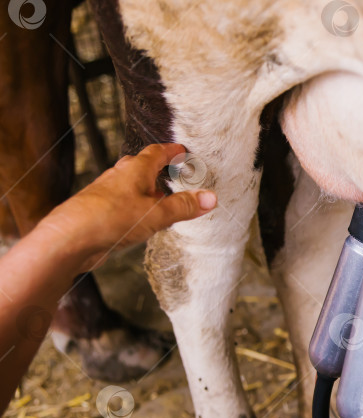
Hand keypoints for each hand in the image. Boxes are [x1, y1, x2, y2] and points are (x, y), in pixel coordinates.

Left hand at [39, 144, 215, 270]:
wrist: (69, 239)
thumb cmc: (109, 219)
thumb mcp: (156, 214)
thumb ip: (183, 207)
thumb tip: (210, 198)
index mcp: (135, 170)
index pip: (157, 152)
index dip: (172, 151)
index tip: (183, 152)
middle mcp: (120, 177)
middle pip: (143, 167)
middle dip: (160, 170)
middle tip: (177, 175)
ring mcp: (108, 193)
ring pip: (133, 186)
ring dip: (149, 191)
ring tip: (164, 202)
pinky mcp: (100, 211)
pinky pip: (124, 203)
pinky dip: (138, 206)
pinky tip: (142, 220)